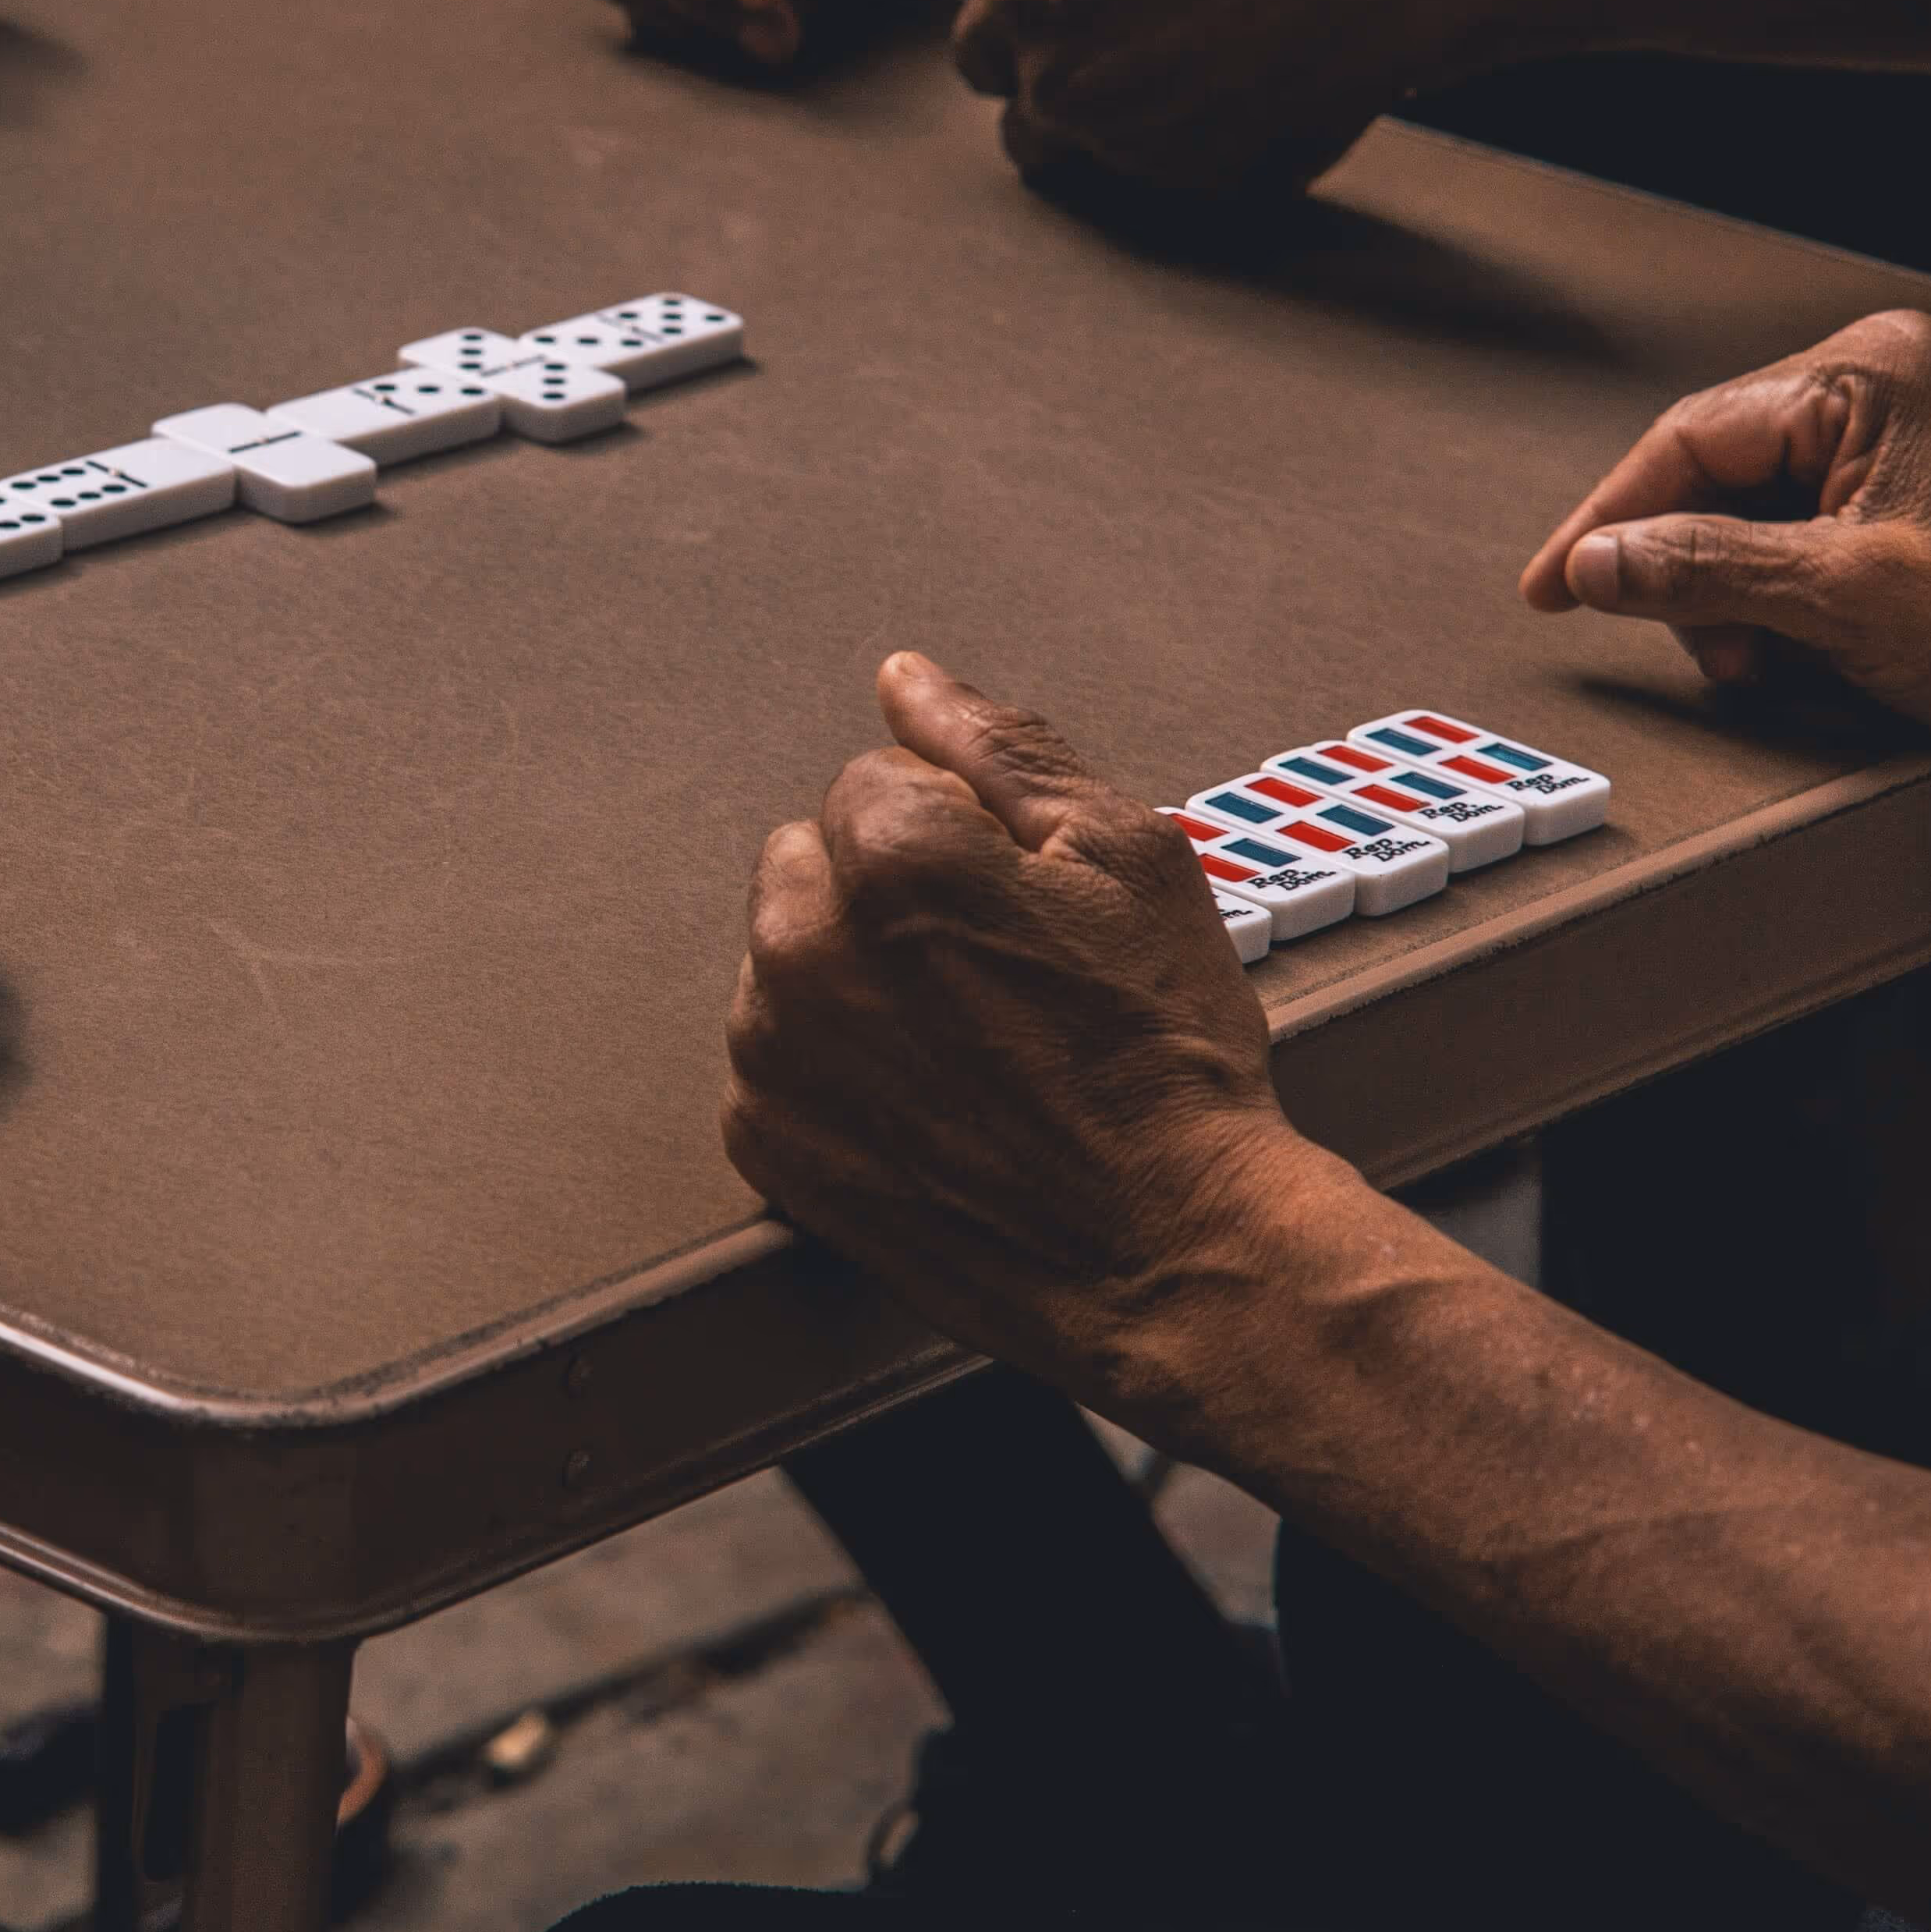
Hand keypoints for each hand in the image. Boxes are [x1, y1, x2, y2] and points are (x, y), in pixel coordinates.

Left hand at [724, 654, 1346, 1410]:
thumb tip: (911, 682)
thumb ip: (999, 747)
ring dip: (856, 975)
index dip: (964, 834)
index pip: (878, 779)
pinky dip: (837, 1066)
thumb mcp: (1128, 856)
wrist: (1166, 1250)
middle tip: (997, 969)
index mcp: (888, 857)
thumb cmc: (1161, 1059)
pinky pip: (778, 1054)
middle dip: (890, 892)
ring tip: (970, 1041)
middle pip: (818, 858)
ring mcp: (772, 1050)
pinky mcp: (764, 1137)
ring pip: (792, 955)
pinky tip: (928, 1097)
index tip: (1021, 902)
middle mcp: (802, 946)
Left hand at [950, 0, 1506, 195]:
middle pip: (1028, 118)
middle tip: (1131, 34)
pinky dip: (1200, 138)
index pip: (977, 52)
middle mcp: (1064, 85)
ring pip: (1098, 154)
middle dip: (1062, 84)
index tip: (1066, 7)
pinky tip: (1249, 78)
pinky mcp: (1209, 179)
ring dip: (1125, 120)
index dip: (1017, 29)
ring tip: (1194, 53)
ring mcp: (1135, 143)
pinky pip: (1178, 170)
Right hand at [1521, 310, 1930, 767]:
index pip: (1692, 436)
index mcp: (1873, 372)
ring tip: (1755, 658)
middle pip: (1723, 472)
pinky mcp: (1928, 495)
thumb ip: (1696, 569)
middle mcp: (1894, 383)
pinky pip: (1812, 532)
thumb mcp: (1834, 598)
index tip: (1555, 583)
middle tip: (1680, 641)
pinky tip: (1793, 647)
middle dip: (1686, 569)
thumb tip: (1596, 562)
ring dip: (1735, 594)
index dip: (1610, 520)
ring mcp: (1915, 438)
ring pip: (1762, 510)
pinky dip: (1784, 596)